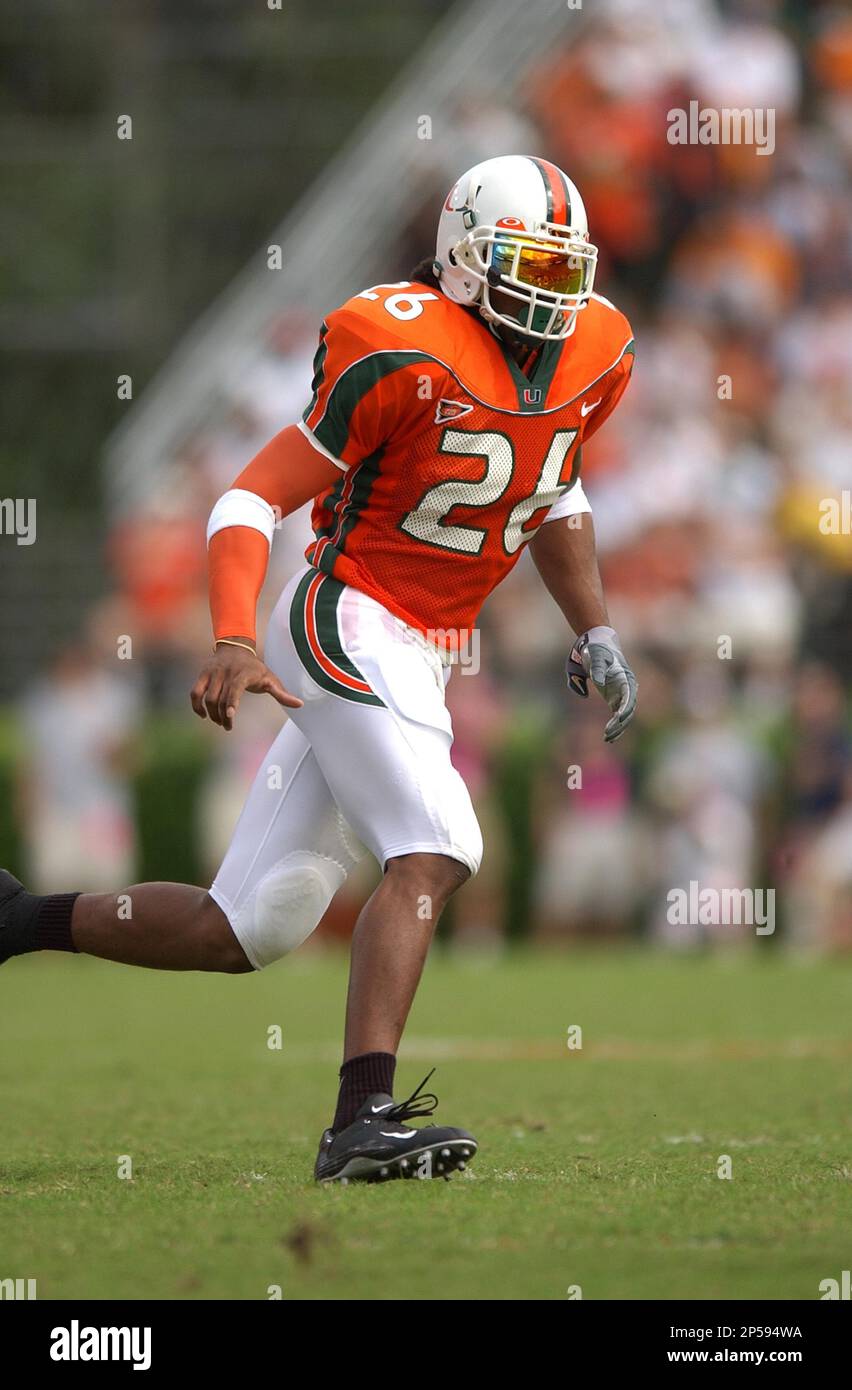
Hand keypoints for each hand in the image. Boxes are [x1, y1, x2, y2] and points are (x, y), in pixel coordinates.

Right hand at [190, 641, 302, 731]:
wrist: (236, 648)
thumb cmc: (255, 668)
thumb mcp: (271, 679)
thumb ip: (282, 694)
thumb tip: (300, 704)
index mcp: (243, 674)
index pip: (235, 688)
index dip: (232, 702)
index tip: (230, 715)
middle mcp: (226, 672)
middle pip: (220, 698)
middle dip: (223, 716)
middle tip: (228, 726)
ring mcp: (213, 673)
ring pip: (207, 697)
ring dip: (212, 713)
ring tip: (220, 721)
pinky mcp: (203, 675)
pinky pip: (195, 692)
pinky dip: (196, 705)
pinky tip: (203, 715)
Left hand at [566, 626, 637, 742]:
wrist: (597, 642)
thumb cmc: (595, 649)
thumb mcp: (594, 656)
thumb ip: (596, 669)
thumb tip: (599, 682)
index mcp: (624, 677)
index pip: (629, 697)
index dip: (625, 709)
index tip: (617, 719)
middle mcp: (627, 687)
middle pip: (628, 710)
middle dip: (620, 724)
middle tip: (608, 735)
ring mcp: (621, 693)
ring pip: (624, 715)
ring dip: (618, 728)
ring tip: (608, 739)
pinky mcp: (613, 697)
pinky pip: (617, 715)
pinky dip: (614, 725)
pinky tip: (608, 736)